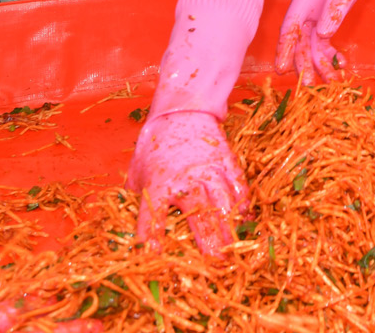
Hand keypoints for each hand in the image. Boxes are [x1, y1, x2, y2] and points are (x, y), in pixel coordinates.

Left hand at [127, 111, 247, 255]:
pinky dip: (243, 206)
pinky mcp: (227, 162)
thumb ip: (137, 199)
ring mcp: (210, 170)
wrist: (182, 109)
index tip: (157, 257)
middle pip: (200, 217)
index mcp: (159, 182)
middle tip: (215, 265)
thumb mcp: (138, 170)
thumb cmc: (155, 143)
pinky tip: (244, 221)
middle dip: (209, 244)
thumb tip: (130, 227)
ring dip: (229, 230)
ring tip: (233, 249)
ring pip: (224, 205)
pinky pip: (239, 187)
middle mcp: (187, 179)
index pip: (154, 218)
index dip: (153, 240)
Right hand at [274, 0, 364, 84]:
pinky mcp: (324, 19)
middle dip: (303, 63)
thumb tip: (323, 37)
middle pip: (299, 42)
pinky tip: (340, 63)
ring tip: (330, 81)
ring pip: (312, 45)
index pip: (290, 29)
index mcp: (303, 2)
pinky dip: (329, 53)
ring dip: (319, 62)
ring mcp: (314, 16)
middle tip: (308, 84)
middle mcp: (305, 11)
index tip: (280, 68)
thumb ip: (333, 12)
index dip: (284, 50)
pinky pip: (323, 41)